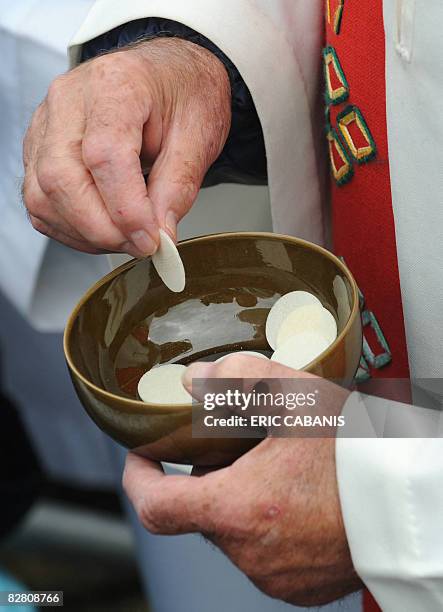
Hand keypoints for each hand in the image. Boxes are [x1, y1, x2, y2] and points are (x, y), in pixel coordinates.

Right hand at [22, 38, 230, 255]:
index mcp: (115, 85)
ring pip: (43, 196)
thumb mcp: (199, 136)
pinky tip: (104, 229)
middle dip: (102, 229)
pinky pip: (40, 202)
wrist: (168, 77)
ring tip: (128, 236)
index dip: (126, 209)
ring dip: (86, 233)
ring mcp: (47, 125)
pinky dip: (71, 228)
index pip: (104, 156)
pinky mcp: (39, 150)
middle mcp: (70, 102)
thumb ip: (179, 187)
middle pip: (61, 179)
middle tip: (142, 244)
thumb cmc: (182, 94)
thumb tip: (160, 234)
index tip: (151, 238)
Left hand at [123, 355, 361, 605]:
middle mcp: (251, 552)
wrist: (409, 501)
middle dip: (206, 480)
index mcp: (239, 508)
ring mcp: (276, 576)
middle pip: (200, 514)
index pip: (154, 506)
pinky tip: (294, 499)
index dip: (138, 478)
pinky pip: (264, 554)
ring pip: (234, 534)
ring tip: (272, 470)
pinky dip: (267, 526)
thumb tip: (195, 380)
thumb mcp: (294, 396)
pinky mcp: (301, 588)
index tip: (142, 457)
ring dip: (240, 502)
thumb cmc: (356, 452)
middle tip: (231, 447)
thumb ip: (235, 376)